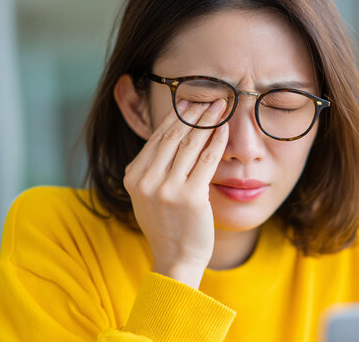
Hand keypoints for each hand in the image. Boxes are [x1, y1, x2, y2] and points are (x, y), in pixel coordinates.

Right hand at [123, 99, 228, 284]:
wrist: (176, 259)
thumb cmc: (167, 226)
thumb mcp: (148, 195)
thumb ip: (152, 168)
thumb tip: (169, 135)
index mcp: (133, 177)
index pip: (157, 138)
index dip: (177, 117)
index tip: (192, 102)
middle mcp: (145, 181)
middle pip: (173, 137)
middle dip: (195, 113)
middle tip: (212, 98)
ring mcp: (166, 189)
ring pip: (190, 145)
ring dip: (208, 121)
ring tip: (222, 107)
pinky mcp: (189, 197)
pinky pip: (206, 161)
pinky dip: (216, 142)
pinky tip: (225, 129)